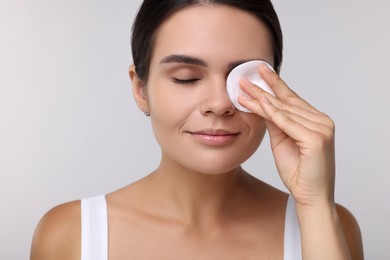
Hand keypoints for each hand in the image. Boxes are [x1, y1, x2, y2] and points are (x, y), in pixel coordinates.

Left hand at [238, 64, 335, 206]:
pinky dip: (273, 112)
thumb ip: (276, 122)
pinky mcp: (317, 139)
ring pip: (285, 110)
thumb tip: (264, 104)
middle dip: (263, 88)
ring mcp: (321, 129)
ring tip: (243, 88)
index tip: (260, 70)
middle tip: (243, 76)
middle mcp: (321, 121)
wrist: (310, 196)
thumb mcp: (282, 141)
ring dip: (261, 98)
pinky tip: (259, 102)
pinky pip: (288, 122)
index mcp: (315, 120)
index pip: (291, 98)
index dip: (275, 84)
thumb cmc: (298, 171)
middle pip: (286, 101)